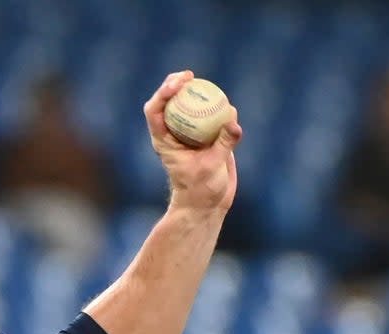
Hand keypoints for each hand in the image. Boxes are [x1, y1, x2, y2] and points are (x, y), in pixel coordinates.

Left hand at [144, 70, 242, 212]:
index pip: (155, 110)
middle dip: (176, 84)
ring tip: (209, 87)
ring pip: (189, 107)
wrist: (207, 204)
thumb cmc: (200, 190)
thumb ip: (223, 144)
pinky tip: (227, 105)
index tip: (178, 84)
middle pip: (170, 102)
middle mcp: (174, 133)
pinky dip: (217, 109)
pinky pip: (210, 117)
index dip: (163, 93)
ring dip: (197, 93)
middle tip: (190, 76)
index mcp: (164, 140)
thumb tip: (233, 121)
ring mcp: (190, 134)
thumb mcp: (211, 167)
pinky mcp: (207, 137)